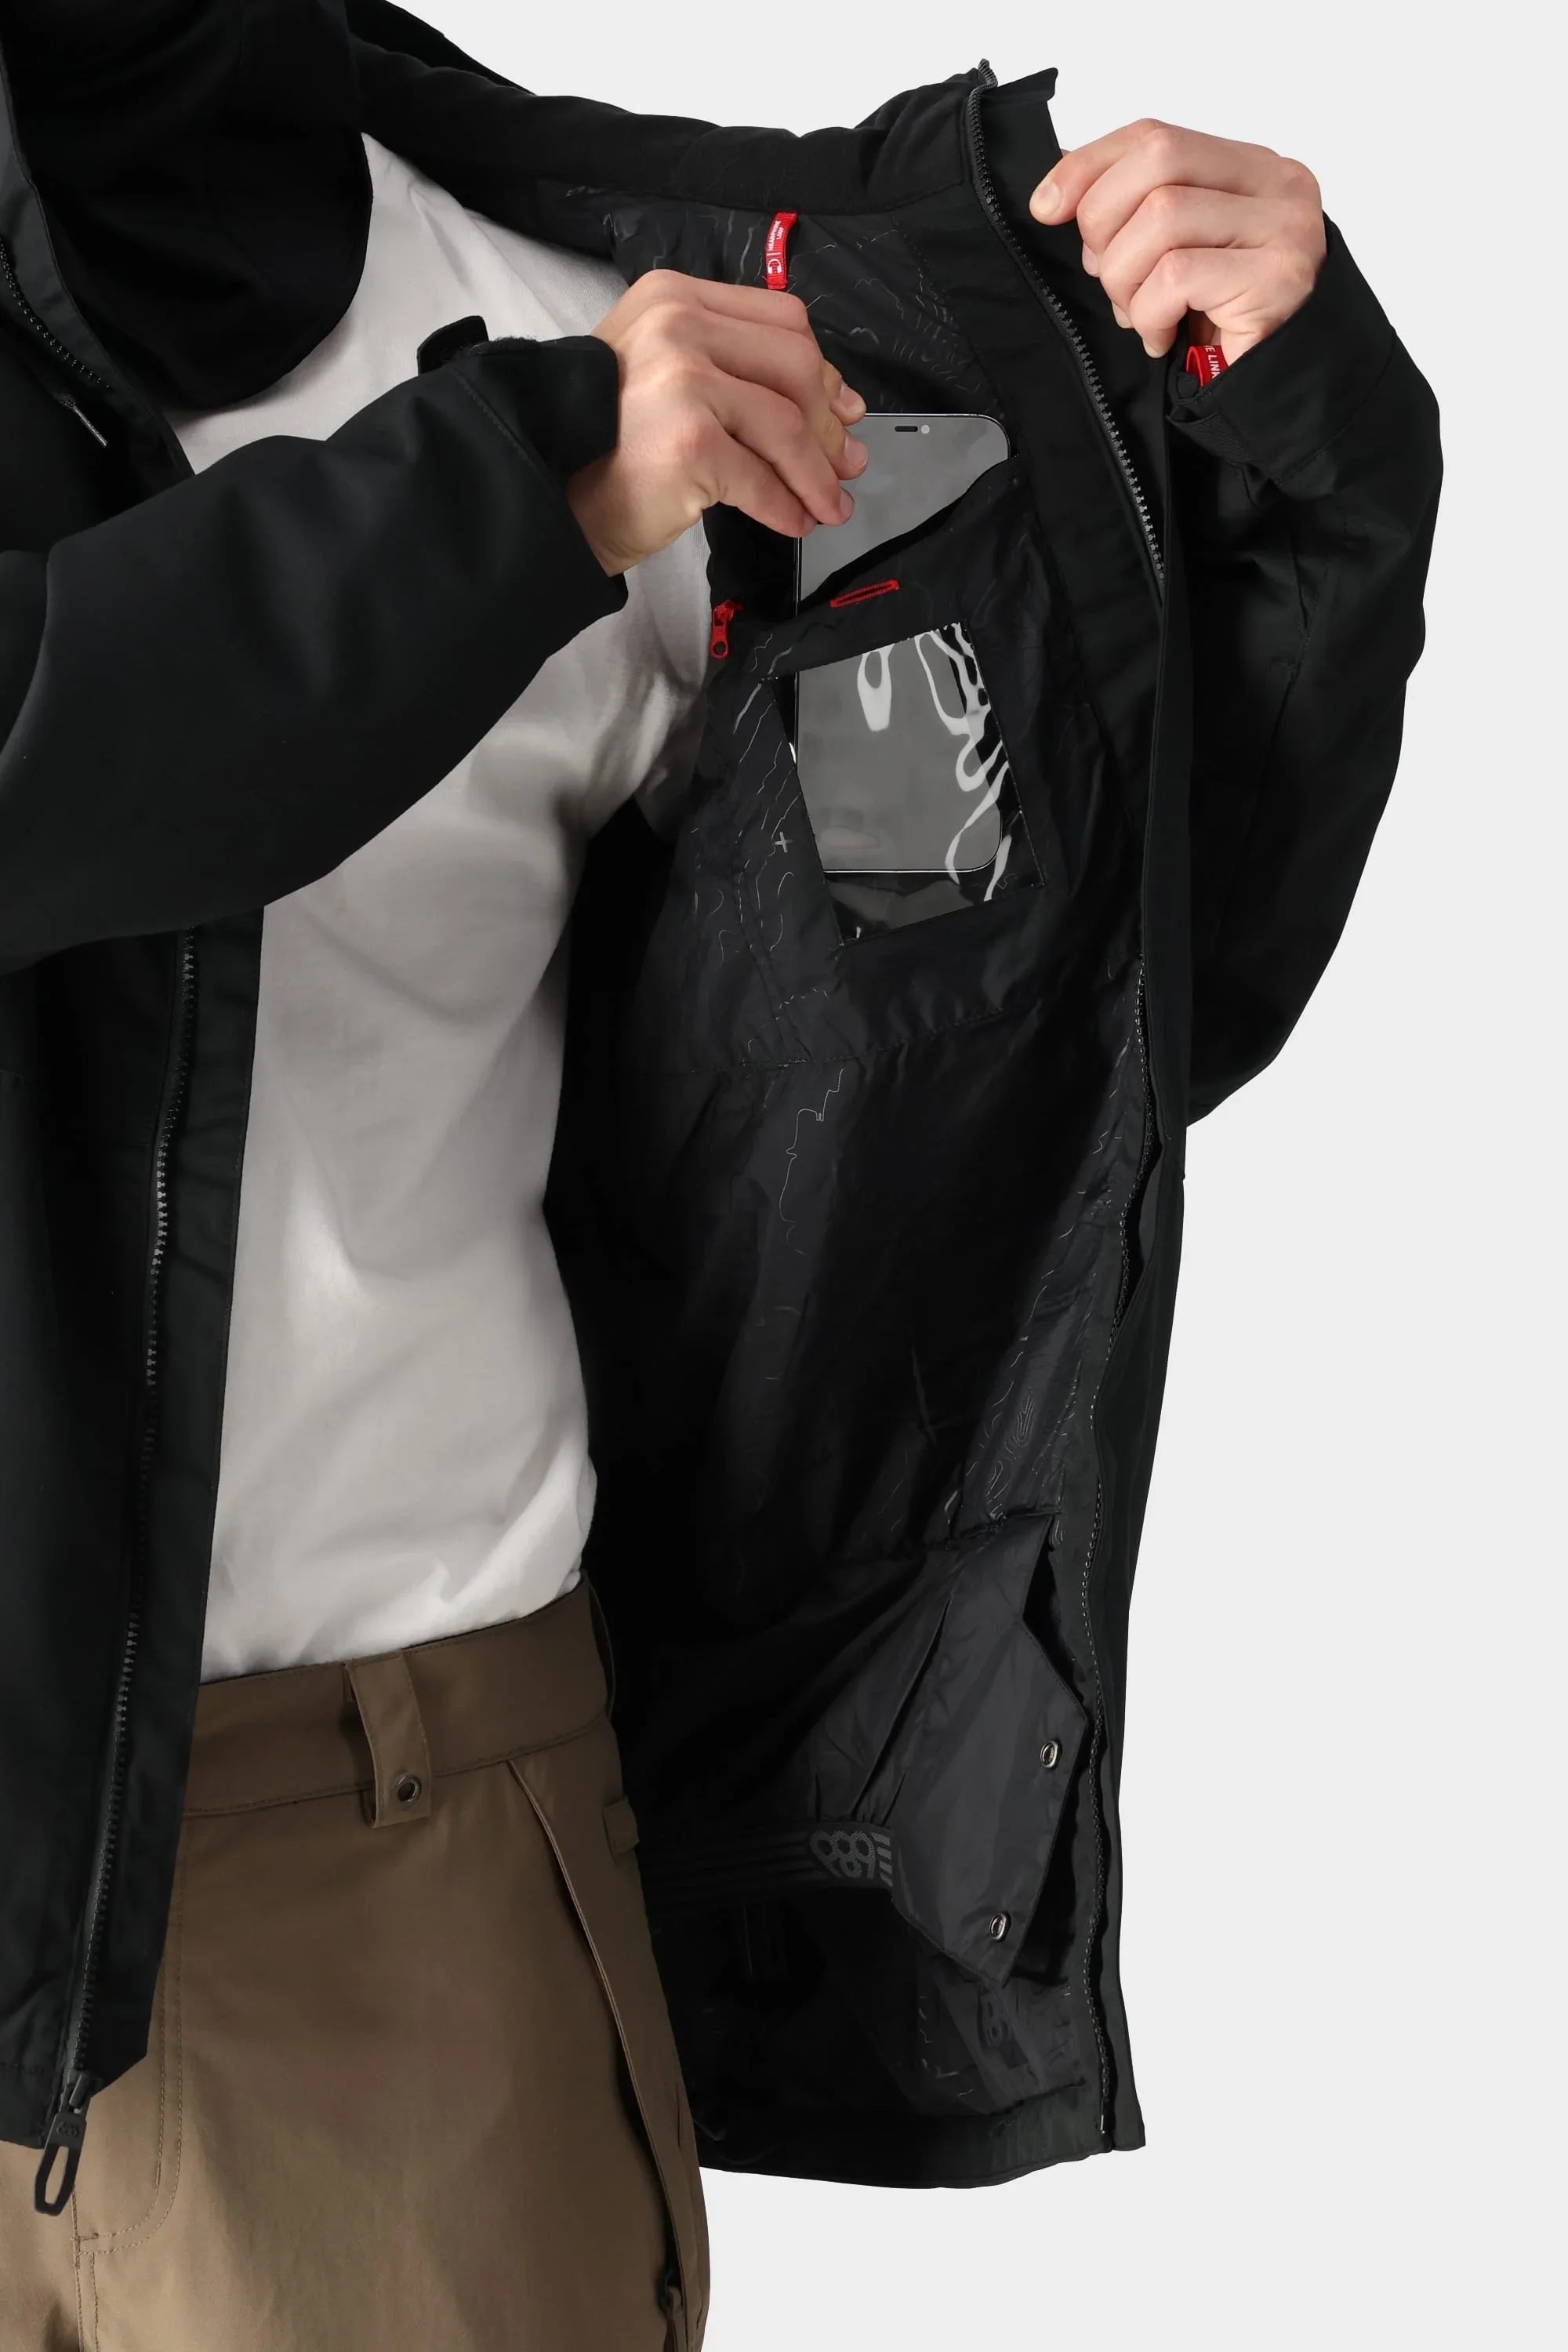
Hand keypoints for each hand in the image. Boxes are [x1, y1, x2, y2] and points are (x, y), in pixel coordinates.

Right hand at [567, 270, 867, 574]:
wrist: (547, 493)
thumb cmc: (608, 444)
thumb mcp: (666, 375)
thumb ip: (738, 370)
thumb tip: (841, 406)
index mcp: (674, 297)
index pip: (781, 319)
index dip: (823, 371)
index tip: (843, 413)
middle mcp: (677, 325)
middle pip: (795, 366)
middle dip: (829, 425)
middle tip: (843, 468)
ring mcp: (683, 380)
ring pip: (788, 425)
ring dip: (816, 475)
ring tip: (827, 507)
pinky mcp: (690, 442)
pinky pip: (762, 478)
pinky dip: (785, 507)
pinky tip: (792, 522)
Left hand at [1030, 120, 1325, 365]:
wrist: (1279, 392)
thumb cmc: (1220, 327)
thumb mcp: (1174, 255)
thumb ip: (1138, 215)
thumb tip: (1059, 197)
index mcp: (1249, 168)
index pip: (1156, 135)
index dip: (1090, 165)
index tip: (1047, 206)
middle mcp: (1276, 186)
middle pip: (1159, 160)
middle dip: (1105, 222)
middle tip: (1105, 276)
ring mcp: (1282, 228)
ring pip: (1162, 217)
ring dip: (1125, 278)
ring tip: (1137, 314)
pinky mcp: (1276, 277)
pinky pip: (1177, 276)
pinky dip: (1149, 312)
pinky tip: (1160, 335)